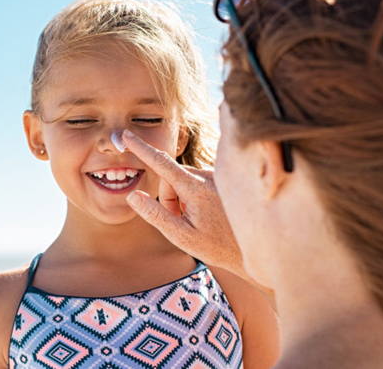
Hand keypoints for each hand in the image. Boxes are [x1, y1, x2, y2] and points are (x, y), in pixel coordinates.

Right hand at [122, 130, 245, 277]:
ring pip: (182, 181)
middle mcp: (208, 176)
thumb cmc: (218, 247)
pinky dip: (193, 197)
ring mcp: (216, 177)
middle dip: (169, 198)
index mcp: (196, 188)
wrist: (256, 247)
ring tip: (198, 221)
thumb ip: (155, 215)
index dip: (141, 149)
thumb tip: (133, 195)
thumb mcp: (181, 237)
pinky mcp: (221, 180)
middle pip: (170, 179)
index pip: (161, 163)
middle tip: (182, 222)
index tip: (126, 135)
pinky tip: (208, 215)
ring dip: (182, 199)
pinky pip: (195, 183)